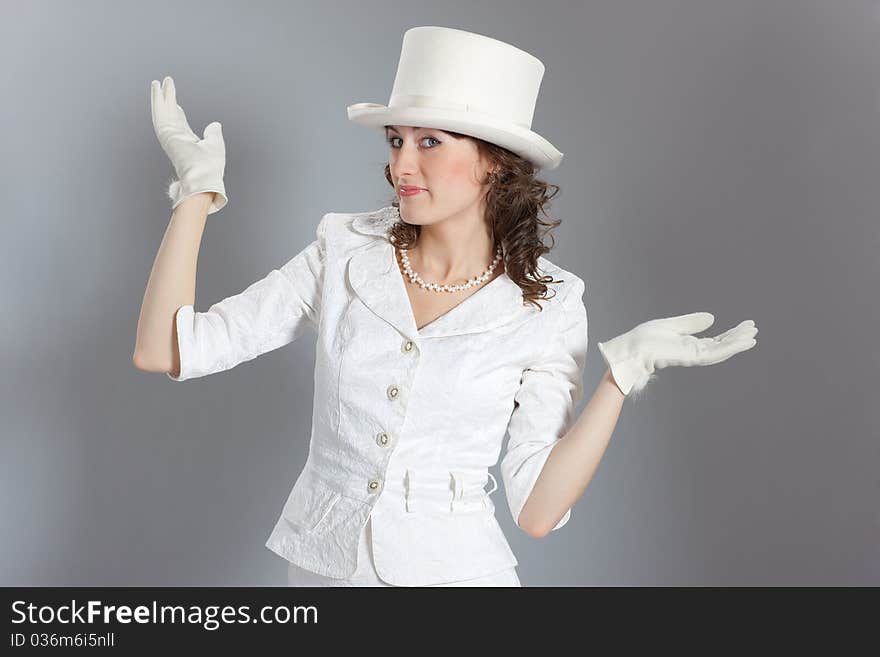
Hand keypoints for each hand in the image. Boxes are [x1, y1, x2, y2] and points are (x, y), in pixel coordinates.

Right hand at [150, 76, 227, 213]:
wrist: (202, 179)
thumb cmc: (210, 168)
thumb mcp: (215, 145)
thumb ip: (213, 134)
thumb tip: (215, 124)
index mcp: (188, 144)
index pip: (181, 126)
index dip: (179, 115)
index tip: (178, 106)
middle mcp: (177, 140)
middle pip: (170, 116)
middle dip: (168, 102)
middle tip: (165, 87)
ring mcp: (169, 136)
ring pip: (162, 112)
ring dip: (160, 97)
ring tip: (158, 82)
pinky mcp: (165, 133)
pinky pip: (160, 112)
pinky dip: (157, 98)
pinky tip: (156, 86)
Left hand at [596, 312, 757, 396]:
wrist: (631, 349)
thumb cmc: (644, 340)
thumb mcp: (671, 325)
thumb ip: (690, 322)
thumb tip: (711, 317)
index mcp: (688, 345)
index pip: (714, 341)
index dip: (729, 334)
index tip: (744, 326)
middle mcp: (692, 352)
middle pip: (721, 346)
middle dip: (737, 338)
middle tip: (754, 329)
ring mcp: (692, 356)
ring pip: (721, 351)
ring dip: (738, 343)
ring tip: (754, 335)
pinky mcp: (691, 357)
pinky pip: (715, 353)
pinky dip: (730, 347)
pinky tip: (742, 341)